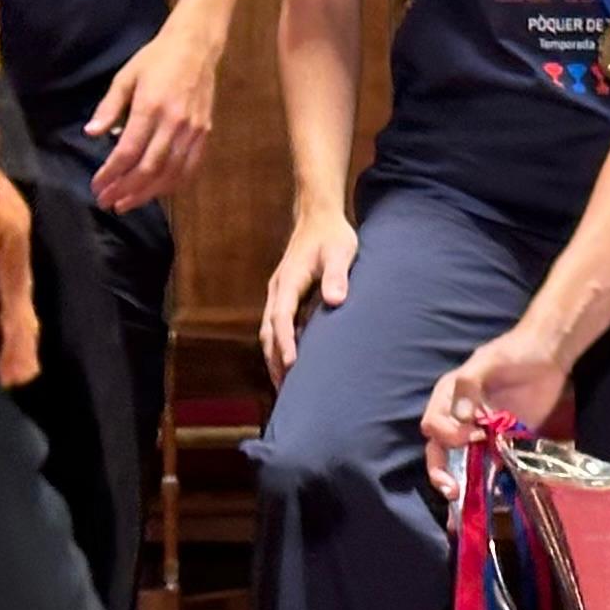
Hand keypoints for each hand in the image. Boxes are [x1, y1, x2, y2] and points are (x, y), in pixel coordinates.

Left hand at [86, 17, 221, 212]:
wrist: (196, 47)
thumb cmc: (155, 60)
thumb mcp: (125, 77)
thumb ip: (109, 107)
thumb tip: (91, 134)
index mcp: (151, 108)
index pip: (128, 152)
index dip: (110, 173)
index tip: (96, 186)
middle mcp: (174, 123)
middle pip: (149, 168)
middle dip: (126, 189)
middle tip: (107, 203)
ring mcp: (193, 130)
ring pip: (171, 173)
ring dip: (148, 193)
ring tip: (127, 204)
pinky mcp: (205, 133)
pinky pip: (191, 167)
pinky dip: (174, 184)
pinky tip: (158, 192)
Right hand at [260, 207, 358, 383]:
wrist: (319, 217)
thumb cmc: (333, 235)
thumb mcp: (341, 252)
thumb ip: (338, 275)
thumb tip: (334, 301)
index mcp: (288, 281)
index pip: (281, 318)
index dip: (285, 343)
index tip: (292, 366)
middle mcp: (278, 290)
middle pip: (268, 332)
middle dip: (274, 360)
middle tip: (284, 391)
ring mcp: (279, 294)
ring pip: (268, 332)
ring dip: (274, 358)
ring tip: (284, 388)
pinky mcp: (286, 297)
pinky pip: (277, 327)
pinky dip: (280, 346)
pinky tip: (291, 365)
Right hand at [420, 326, 572, 499]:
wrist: (548, 355)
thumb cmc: (514, 352)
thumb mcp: (488, 361)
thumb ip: (469, 384)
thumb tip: (461, 416)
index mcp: (449, 398)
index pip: (434, 425)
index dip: (448, 436)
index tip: (472, 436)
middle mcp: (459, 419)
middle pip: (439, 451)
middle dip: (442, 472)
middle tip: (453, 491)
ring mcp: (481, 433)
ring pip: (461, 464)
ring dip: (459, 486)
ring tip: (460, 511)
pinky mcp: (503, 443)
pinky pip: (490, 466)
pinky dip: (487, 486)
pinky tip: (489, 506)